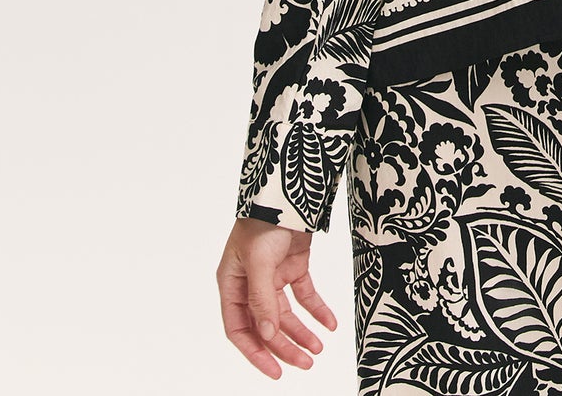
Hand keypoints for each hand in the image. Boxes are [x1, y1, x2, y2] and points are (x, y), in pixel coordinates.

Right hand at [217, 216, 337, 376]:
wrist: (289, 190)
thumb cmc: (263, 221)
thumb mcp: (260, 262)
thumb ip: (262, 300)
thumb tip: (268, 336)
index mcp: (232, 284)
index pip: (239, 329)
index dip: (255, 352)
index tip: (275, 371)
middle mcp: (250, 284)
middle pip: (266, 326)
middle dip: (285, 347)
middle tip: (306, 363)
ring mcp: (272, 276)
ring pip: (286, 315)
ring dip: (302, 332)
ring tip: (318, 348)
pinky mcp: (293, 267)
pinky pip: (304, 296)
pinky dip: (317, 310)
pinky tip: (329, 323)